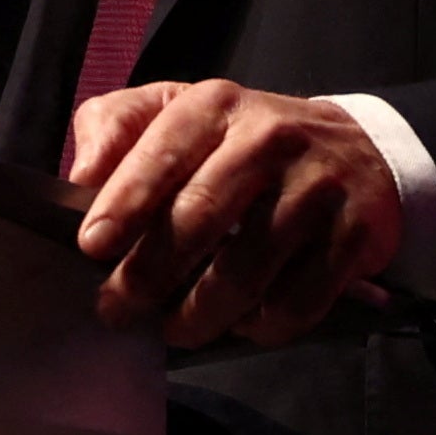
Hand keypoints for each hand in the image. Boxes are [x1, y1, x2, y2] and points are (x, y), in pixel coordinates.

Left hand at [64, 79, 403, 346]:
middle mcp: (271, 138)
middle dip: (148, 273)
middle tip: (117, 309)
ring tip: (174, 328)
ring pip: (246, 270)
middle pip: (199, 217)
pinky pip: (298, 300)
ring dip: (200, 314)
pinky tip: (242, 324)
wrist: (354, 151)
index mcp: (216, 106)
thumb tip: (80, 176)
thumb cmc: (240, 142)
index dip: (124, 203)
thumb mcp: (177, 111)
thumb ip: (117, 127)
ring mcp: (318, 186)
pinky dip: (262, 325)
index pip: (163, 152)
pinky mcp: (355, 233)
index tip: (92, 247)